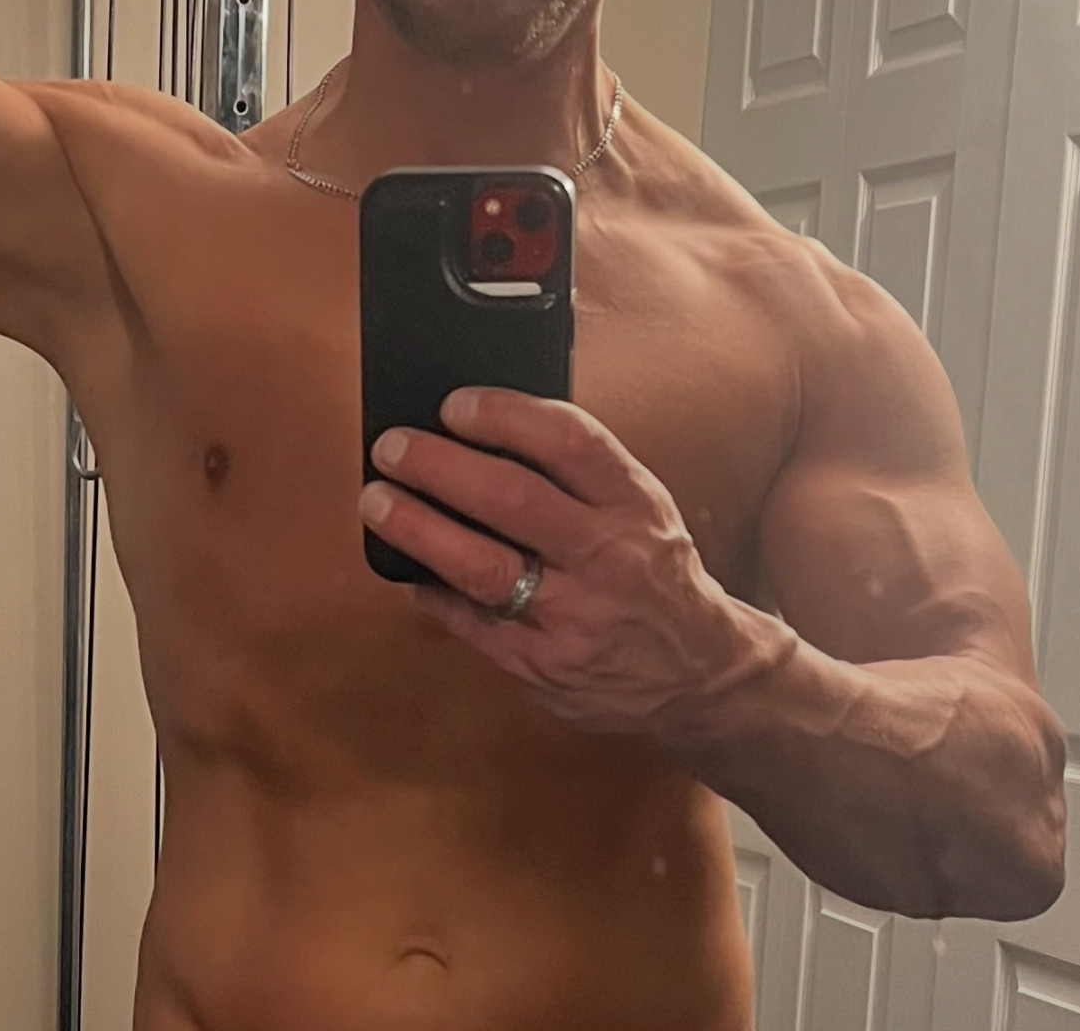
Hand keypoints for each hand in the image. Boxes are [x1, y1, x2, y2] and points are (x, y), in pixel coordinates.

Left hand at [358, 387, 766, 734]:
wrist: (702, 675)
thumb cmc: (655, 575)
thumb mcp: (643, 511)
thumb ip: (579, 476)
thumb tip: (482, 435)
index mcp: (634, 506)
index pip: (568, 441)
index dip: (504, 415)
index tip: (453, 405)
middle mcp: (608, 558)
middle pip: (512, 500)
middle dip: (439, 467)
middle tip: (392, 448)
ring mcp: (575, 618)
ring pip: (482, 567)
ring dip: (418, 529)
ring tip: (377, 502)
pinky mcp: (545, 667)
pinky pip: (472, 623)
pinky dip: (432, 591)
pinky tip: (407, 569)